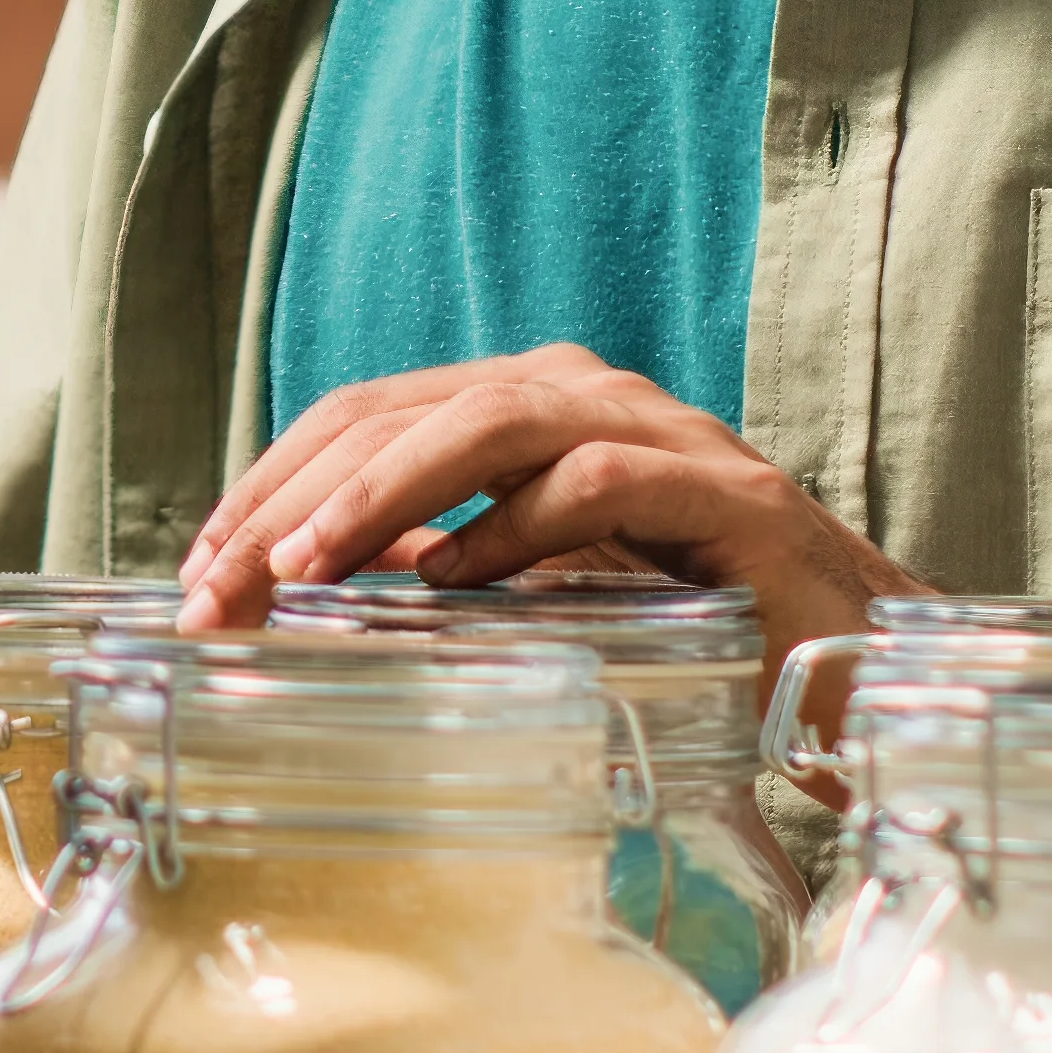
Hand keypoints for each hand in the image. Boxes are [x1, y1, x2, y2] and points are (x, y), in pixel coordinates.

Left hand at [174, 343, 909, 647]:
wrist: (854, 659)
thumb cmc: (689, 623)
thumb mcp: (540, 589)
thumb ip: (444, 564)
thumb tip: (307, 585)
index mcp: (528, 405)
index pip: (365, 415)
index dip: (270, 484)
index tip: (196, 569)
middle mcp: (582, 393)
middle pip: (402, 411)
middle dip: (293, 498)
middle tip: (218, 585)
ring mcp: (653, 431)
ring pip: (487, 423)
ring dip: (380, 496)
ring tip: (304, 570)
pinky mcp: (717, 491)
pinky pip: (594, 485)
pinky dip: (512, 529)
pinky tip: (451, 586)